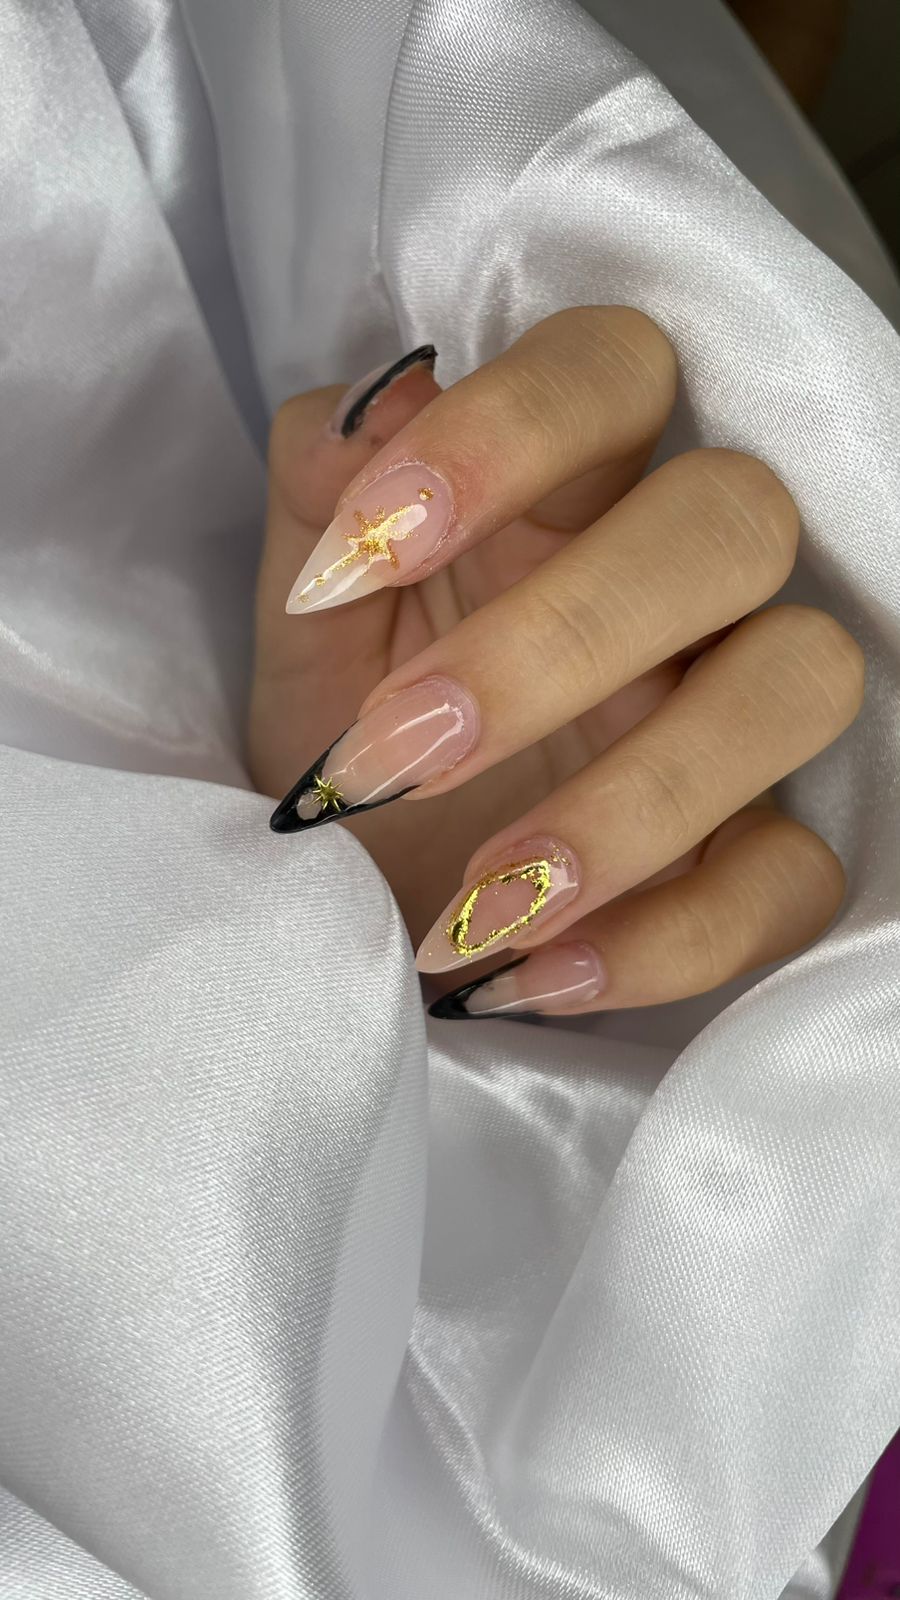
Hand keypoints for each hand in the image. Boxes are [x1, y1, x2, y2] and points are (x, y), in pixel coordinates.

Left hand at [249, 309, 862, 1018]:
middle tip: (401, 751)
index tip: (365, 552)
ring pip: (801, 682)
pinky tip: (531, 975)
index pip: (613, 369)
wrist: (362, 897)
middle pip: (734, 520)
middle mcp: (685, 584)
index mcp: (573, 491)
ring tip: (478, 898)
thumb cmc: (347, 734)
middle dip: (559, 640)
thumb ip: (320, 491)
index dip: (505, 436)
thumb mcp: (310, 620)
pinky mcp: (765, 857)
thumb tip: (380, 405)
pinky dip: (670, 939)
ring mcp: (739, 714)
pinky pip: (793, 881)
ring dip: (634, 801)